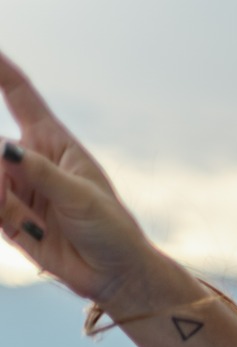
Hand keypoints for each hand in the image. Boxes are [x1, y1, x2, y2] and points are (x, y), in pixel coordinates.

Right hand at [0, 52, 182, 313]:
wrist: (114, 276)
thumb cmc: (111, 230)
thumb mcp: (81, 197)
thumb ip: (39, 172)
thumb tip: (1, 146)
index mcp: (54, 142)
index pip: (20, 96)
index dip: (0, 70)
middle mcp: (28, 159)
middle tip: (8, 181)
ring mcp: (15, 187)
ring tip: (13, 207)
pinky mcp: (5, 217)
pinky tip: (21, 221)